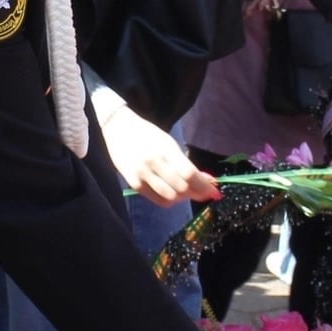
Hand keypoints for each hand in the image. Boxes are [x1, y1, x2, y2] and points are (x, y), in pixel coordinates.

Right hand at [91, 82, 217, 206]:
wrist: (117, 130)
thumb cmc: (148, 135)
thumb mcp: (168, 143)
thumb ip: (185, 163)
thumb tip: (206, 180)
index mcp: (165, 149)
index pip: (189, 173)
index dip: (204, 186)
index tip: (214, 191)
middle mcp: (153, 162)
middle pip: (182, 188)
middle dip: (197, 193)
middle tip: (204, 193)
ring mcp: (142, 174)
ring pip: (170, 197)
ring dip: (184, 198)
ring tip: (188, 193)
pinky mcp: (134, 184)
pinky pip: (157, 200)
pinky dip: (170, 200)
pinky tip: (174, 194)